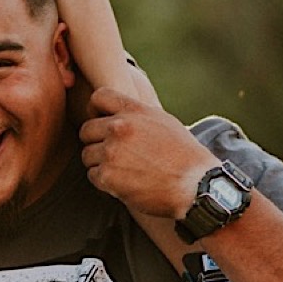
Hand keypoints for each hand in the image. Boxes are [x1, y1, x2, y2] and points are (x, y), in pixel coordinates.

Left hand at [77, 87, 214, 221]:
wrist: (195, 184)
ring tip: (121, 169)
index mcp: (134, 110)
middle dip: (96, 142)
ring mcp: (112, 152)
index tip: (101, 122)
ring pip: (87, 154)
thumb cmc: (184, 155)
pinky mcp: (108, 176)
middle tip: (112, 153)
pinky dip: (104, 181)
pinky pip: (92, 175)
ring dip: (99, 163)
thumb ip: (137, 115)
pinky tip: (122, 182)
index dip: (96, 110)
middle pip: (86, 130)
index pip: (98, 97)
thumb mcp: (163, 121)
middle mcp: (120, 127)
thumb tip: (117, 115)